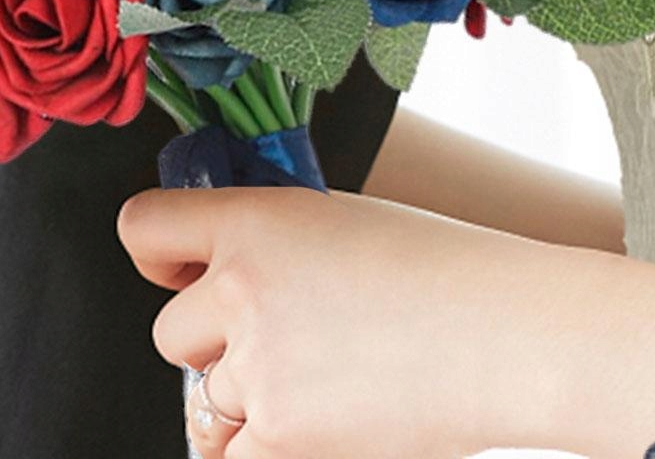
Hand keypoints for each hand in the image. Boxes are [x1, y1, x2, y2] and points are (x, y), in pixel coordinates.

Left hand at [117, 184, 592, 458]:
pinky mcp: (283, 438)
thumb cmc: (446, 271)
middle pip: (171, 331)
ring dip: (243, 400)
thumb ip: (274, 243)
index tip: (176, 269)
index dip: (157, 254)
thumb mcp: (344, 221)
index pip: (144, 228)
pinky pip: (232, 456)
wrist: (510, 334)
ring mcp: (259, 368)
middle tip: (277, 341)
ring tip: (315, 383)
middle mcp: (242, 288)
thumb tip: (229, 269)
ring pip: (203, 400)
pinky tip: (310, 426)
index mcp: (256, 220)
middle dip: (213, 342)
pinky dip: (263, 448)